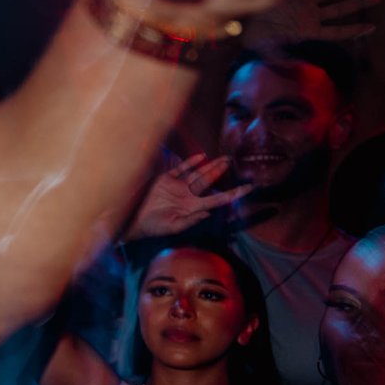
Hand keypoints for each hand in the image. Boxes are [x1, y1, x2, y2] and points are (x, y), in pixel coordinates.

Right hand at [129, 153, 247, 238]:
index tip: (249, 188)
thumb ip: (190, 220)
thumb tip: (208, 213)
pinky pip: (181, 169)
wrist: (135, 220)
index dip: (234, 193)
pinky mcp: (166, 180)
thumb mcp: (173, 227)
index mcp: (193, 207)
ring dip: (210, 166)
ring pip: (198, 173)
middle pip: (209, 182)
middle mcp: (188, 195)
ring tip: (224, 158)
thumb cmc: (154, 227)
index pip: (218, 199)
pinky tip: (201, 157)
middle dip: (221, 171)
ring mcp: (177, 187)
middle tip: (232, 161)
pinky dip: (190, 163)